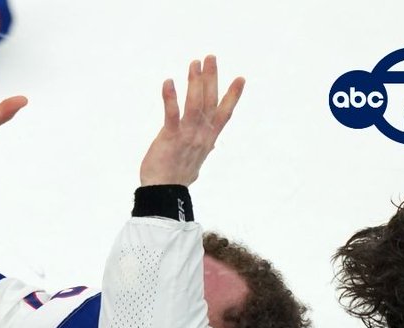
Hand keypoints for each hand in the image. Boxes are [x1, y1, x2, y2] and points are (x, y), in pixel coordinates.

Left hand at [140, 57, 244, 186]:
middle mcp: (200, 136)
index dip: (233, 96)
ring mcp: (187, 136)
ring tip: (194, 63)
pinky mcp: (170, 138)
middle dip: (211, 78)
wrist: (163, 194)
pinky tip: (169, 81)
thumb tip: (212, 146)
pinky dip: (170, 97)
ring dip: (195, 82)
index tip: (240, 78)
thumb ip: (203, 149)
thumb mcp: (195, 163)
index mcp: (207, 140)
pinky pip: (172, 114)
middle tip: (210, 57)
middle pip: (209, 102)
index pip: (224, 115)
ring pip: (195, 104)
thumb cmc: (175, 179)